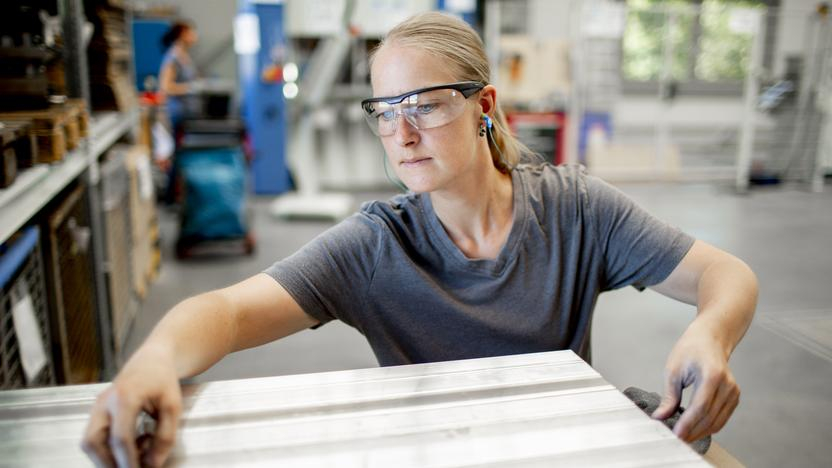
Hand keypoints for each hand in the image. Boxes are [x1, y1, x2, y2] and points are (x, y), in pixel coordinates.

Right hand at [81, 346, 182, 467]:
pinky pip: (93, 436)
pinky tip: (130, 447)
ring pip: (89, 441)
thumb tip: (153, 464)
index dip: (127, 461)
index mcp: (125, 397)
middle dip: (107, 463)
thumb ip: (165, 436)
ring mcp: (97, 406)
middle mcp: (105, 402)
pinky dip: (107, 448)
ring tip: (132, 459)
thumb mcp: (173, 407)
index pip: (120, 438)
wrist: (151, 360)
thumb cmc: (163, 380)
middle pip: (93, 441)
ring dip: (105, 458)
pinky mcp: (96, 412)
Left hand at [651, 323, 739, 442]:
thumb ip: (669, 397)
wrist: (710, 339)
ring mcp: (733, 392)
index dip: (688, 424)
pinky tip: (693, 429)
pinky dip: (708, 427)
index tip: (675, 434)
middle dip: (692, 431)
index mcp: (712, 375)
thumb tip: (660, 417)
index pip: (700, 407)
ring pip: (717, 422)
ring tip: (682, 437)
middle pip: (710, 417)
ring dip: (699, 432)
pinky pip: (721, 418)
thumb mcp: (673, 370)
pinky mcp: (734, 397)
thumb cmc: (690, 350)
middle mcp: (727, 385)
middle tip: (675, 440)